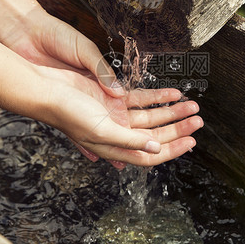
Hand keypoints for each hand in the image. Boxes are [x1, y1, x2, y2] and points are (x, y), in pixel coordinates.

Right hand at [5, 8, 201, 167]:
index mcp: (114, 147)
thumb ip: (130, 141)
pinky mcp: (112, 98)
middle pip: (155, 135)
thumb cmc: (67, 113)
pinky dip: (157, 97)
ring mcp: (116, 115)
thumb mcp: (101, 130)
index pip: (149, 155)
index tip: (191, 143)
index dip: (171, 151)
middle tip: (198, 121)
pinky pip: (141, 98)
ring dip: (172, 112)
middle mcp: (118, 134)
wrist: (46, 88)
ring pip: (151, 116)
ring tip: (193, 106)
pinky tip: (173, 94)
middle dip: (178, 129)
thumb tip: (156, 149)